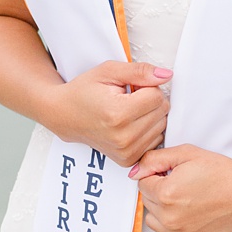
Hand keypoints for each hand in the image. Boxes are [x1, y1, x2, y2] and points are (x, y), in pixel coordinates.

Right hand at [47, 60, 171, 166]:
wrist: (64, 115)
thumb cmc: (84, 92)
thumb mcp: (109, 71)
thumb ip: (140, 72)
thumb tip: (166, 75)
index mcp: (118, 114)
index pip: (157, 96)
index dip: (146, 87)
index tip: (129, 89)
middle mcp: (123, 137)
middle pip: (162, 112)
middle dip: (150, 101)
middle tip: (127, 99)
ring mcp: (125, 152)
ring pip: (162, 127)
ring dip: (150, 116)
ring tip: (127, 112)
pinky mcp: (127, 160)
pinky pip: (155, 141)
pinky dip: (147, 131)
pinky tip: (130, 125)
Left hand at [130, 146, 231, 231]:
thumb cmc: (224, 174)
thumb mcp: (188, 154)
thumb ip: (156, 159)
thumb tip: (135, 171)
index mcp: (165, 193)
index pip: (143, 183)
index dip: (158, 175)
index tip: (174, 174)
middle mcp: (168, 218)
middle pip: (148, 202)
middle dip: (160, 191)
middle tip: (184, 185)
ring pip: (153, 221)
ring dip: (163, 211)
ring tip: (186, 201)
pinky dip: (172, 227)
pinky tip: (190, 216)